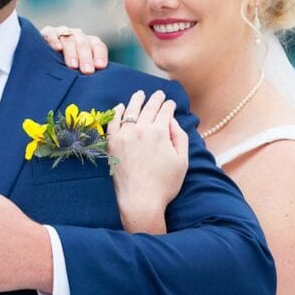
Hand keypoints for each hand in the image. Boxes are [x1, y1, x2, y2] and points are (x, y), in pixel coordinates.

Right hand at [40, 25, 108, 73]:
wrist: (44, 58)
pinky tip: (57, 48)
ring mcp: (62, 33)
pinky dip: (54, 40)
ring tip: (73, 66)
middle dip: (86, 58)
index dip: (100, 55)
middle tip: (87, 71)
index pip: (98, 46)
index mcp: (89, 43)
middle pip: (84, 44)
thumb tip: (98, 85)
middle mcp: (77, 36)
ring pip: (69, 40)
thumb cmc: (66, 68)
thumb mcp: (79, 69)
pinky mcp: (47, 32)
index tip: (100, 66)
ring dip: (71, 53)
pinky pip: (52, 34)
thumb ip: (88, 73)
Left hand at [107, 90, 188, 233]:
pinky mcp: (112, 144)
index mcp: (160, 132)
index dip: (169, 106)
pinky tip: (120, 107)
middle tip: (159, 94)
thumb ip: (179, 137)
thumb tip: (172, 121)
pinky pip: (113, 123)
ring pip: (130, 111)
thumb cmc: (165, 184)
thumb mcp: (182, 161)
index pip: (165, 112)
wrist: (140, 200)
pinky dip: (116, 113)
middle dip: (156, 99)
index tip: (171, 103)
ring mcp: (124, 135)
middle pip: (149, 108)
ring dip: (136, 100)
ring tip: (140, 94)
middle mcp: (141, 129)